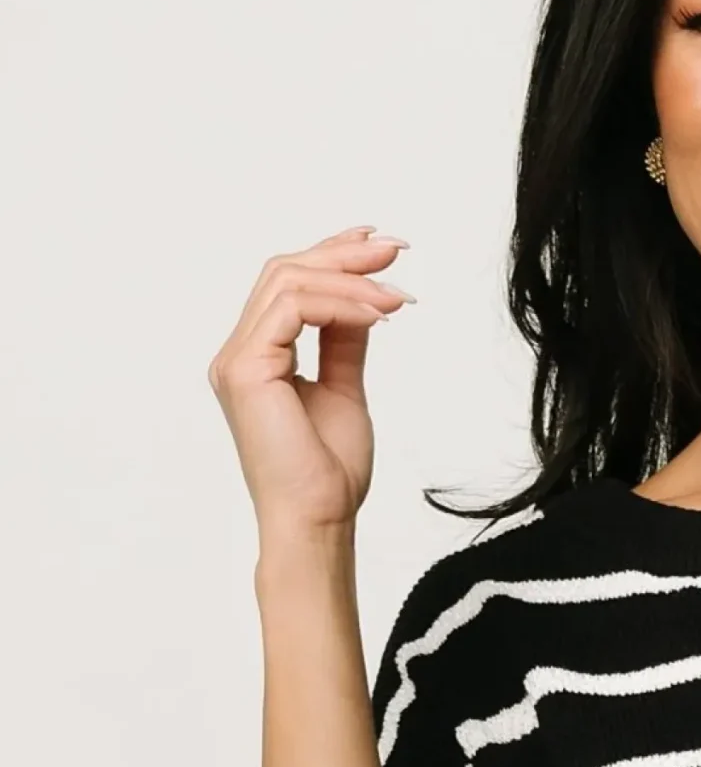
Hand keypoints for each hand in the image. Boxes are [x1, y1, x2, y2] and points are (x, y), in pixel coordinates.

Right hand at [206, 225, 413, 541]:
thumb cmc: (328, 473)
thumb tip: (366, 300)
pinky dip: (340, 303)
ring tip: (397, 294)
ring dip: (350, 279)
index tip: (381, 246)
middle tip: (395, 249)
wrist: (319, 520)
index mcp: (258, 358)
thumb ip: (345, 343)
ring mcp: (237, 360)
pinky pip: (293, 308)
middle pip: (284, 271)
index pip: (288, 286)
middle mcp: (239, 354)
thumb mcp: (345, 390)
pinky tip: (379, 314)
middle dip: (343, 254)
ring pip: (288, 282)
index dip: (332, 256)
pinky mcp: (245, 369)